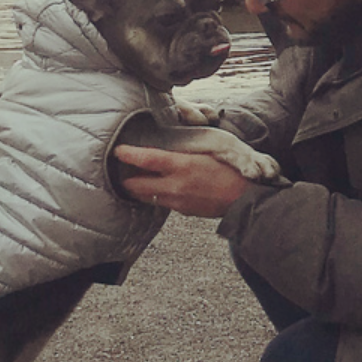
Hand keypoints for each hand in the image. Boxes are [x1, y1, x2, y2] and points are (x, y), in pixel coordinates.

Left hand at [114, 145, 252, 217]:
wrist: (242, 199)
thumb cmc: (228, 171)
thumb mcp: (205, 154)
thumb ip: (182, 154)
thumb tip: (162, 151)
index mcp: (182, 166)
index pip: (147, 159)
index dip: (129, 155)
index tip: (118, 150)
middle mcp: (175, 186)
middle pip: (137, 185)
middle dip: (126, 178)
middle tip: (122, 169)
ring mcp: (177, 202)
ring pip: (146, 196)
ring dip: (139, 188)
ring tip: (137, 178)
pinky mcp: (182, 211)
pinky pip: (161, 202)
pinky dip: (156, 194)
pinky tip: (160, 187)